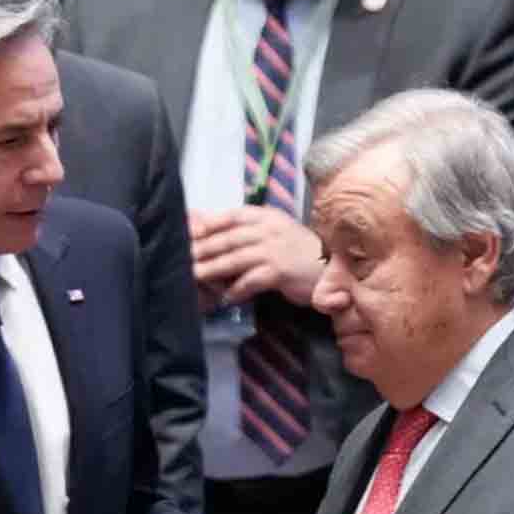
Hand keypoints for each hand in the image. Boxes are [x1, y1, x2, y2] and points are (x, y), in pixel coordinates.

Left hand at [191, 206, 323, 307]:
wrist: (331, 267)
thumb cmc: (298, 252)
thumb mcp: (274, 232)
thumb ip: (246, 230)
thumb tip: (209, 226)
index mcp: (266, 217)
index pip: (231, 216)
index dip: (207, 223)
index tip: (186, 232)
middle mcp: (269, 230)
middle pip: (228, 238)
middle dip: (202, 248)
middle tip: (182, 257)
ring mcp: (275, 250)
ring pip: (235, 259)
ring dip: (212, 269)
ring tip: (194, 276)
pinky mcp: (281, 272)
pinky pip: (251, 281)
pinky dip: (236, 290)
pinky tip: (225, 297)